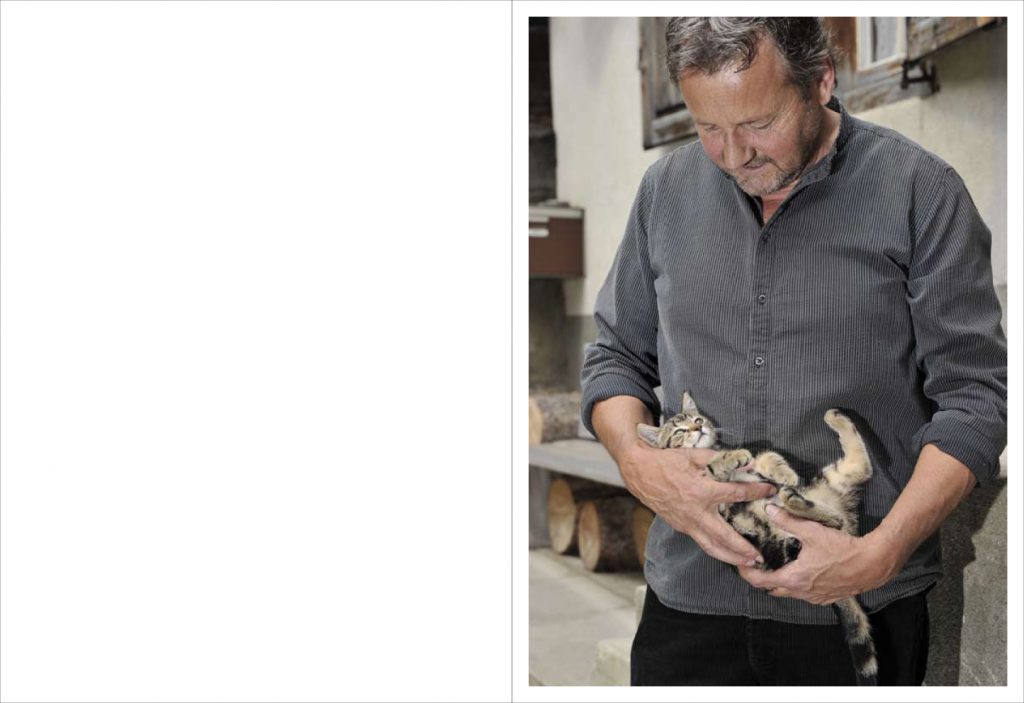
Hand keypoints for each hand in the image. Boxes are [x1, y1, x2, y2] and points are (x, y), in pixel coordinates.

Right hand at [620, 441, 776, 567]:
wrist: (639, 470)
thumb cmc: (666, 461)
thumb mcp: (694, 455)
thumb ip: (721, 459)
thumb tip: (747, 463)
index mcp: (702, 491)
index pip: (736, 494)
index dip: (755, 492)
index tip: (770, 491)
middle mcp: (696, 512)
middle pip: (724, 537)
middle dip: (743, 549)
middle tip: (759, 557)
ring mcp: (687, 523)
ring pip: (711, 546)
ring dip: (730, 557)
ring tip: (746, 563)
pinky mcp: (680, 526)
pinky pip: (701, 541)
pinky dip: (715, 549)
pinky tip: (725, 551)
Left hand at [737, 504, 900, 604]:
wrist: (872, 564)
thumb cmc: (842, 550)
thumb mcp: (812, 532)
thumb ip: (788, 521)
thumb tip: (770, 510)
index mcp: (794, 579)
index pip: (760, 581)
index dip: (746, 572)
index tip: (740, 563)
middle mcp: (802, 593)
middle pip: (772, 589)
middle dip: (761, 578)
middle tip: (755, 564)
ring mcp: (815, 598)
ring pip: (789, 593)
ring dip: (779, 582)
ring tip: (775, 565)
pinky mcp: (826, 597)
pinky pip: (804, 594)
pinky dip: (796, 585)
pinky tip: (799, 571)